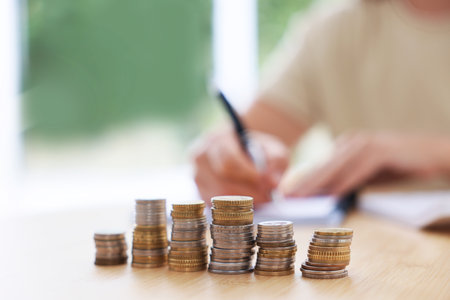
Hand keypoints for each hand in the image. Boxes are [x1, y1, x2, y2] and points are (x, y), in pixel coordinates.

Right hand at [191, 128, 289, 204]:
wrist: (242, 150)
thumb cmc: (257, 149)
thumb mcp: (272, 148)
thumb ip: (276, 162)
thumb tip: (274, 183)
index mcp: (217, 139)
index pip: (229, 161)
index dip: (249, 175)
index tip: (268, 183)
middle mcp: (201, 156)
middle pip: (223, 181)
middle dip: (249, 192)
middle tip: (269, 196)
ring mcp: (197, 175)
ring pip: (219, 196)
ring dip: (243, 201)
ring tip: (261, 198)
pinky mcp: (200, 191)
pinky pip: (216, 205)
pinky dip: (234, 207)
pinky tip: (248, 202)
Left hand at [285, 131, 449, 196]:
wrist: (432, 154)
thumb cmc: (398, 165)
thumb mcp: (367, 174)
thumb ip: (347, 180)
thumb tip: (326, 194)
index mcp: (346, 145)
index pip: (320, 164)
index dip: (302, 179)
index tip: (287, 193)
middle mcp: (352, 141)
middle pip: (323, 165)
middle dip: (303, 182)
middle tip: (287, 197)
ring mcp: (366, 144)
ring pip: (336, 166)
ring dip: (317, 183)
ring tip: (302, 197)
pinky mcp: (381, 151)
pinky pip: (358, 170)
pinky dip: (344, 182)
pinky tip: (332, 194)